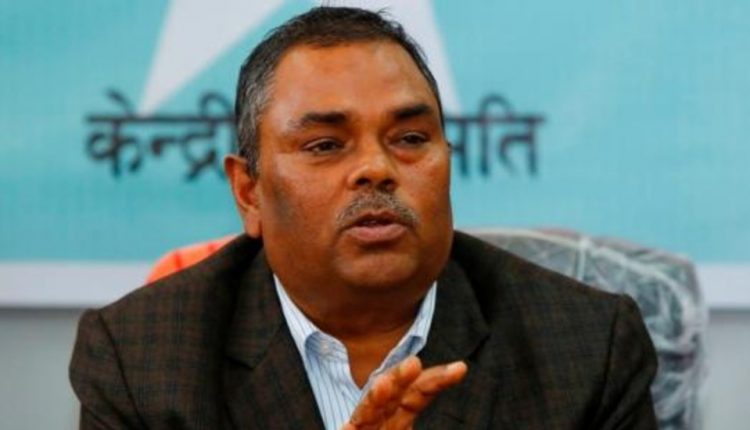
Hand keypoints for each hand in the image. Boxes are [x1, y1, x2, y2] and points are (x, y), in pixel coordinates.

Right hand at [341, 356, 467, 429]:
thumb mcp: (407, 424)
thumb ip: (416, 409)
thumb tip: (464, 401)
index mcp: (401, 417)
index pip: (420, 393)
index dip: (438, 379)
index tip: (460, 368)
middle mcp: (383, 420)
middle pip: (393, 395)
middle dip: (401, 378)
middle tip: (414, 363)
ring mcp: (365, 429)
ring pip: (368, 412)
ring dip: (374, 398)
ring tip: (382, 385)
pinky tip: (347, 428)